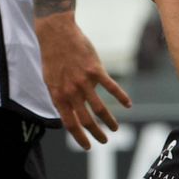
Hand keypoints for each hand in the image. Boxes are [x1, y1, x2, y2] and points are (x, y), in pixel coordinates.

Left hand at [36, 12, 130, 146]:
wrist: (56, 33)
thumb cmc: (52, 56)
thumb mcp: (49, 80)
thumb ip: (60, 96)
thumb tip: (69, 112)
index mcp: (58, 95)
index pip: (70, 123)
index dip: (79, 137)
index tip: (87, 146)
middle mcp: (71, 91)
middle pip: (86, 120)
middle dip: (96, 134)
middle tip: (104, 141)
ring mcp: (84, 81)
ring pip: (100, 108)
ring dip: (109, 121)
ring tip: (115, 129)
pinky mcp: (96, 70)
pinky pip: (111, 87)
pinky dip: (121, 97)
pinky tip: (128, 105)